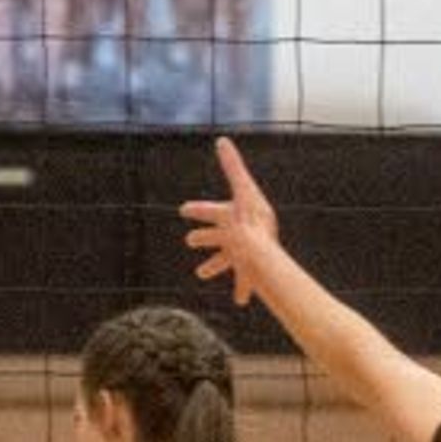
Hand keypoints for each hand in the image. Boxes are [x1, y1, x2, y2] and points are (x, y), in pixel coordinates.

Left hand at [179, 135, 281, 306]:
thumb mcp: (244, 188)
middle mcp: (227, 238)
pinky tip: (239, 301)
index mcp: (226, 218)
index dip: (196, 210)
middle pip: (210, 238)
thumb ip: (233, 166)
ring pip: (221, 262)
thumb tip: (221, 140)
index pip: (206, 211)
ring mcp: (235, 257)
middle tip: (190, 241)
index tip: (184, 210)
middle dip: (201, 239)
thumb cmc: (253, 220)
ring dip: (213, 266)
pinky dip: (242, 290)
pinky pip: (244, 284)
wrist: (256, 252)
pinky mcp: (246, 273)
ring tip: (202, 273)